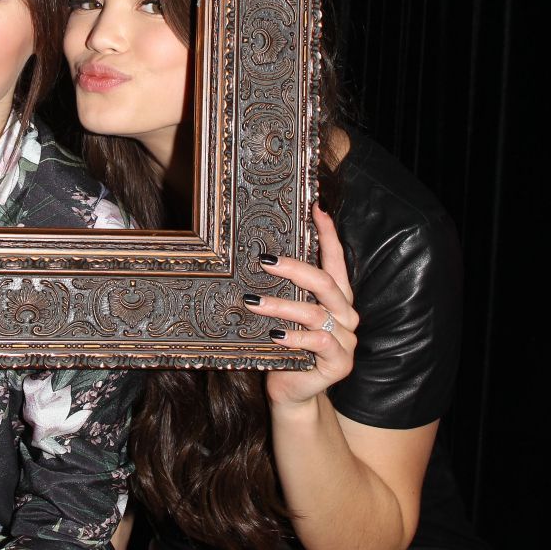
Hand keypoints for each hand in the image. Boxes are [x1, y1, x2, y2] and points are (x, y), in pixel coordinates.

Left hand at [243, 204, 358, 407]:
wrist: (292, 390)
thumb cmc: (284, 345)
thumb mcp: (284, 313)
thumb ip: (283, 289)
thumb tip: (260, 256)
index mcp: (335, 298)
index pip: (335, 260)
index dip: (328, 234)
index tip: (316, 209)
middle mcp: (345, 315)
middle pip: (325, 283)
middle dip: (295, 268)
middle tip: (264, 261)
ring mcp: (346, 340)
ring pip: (316, 313)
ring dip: (282, 306)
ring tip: (254, 303)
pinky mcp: (340, 364)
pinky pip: (320, 343)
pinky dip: (295, 337)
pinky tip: (275, 335)